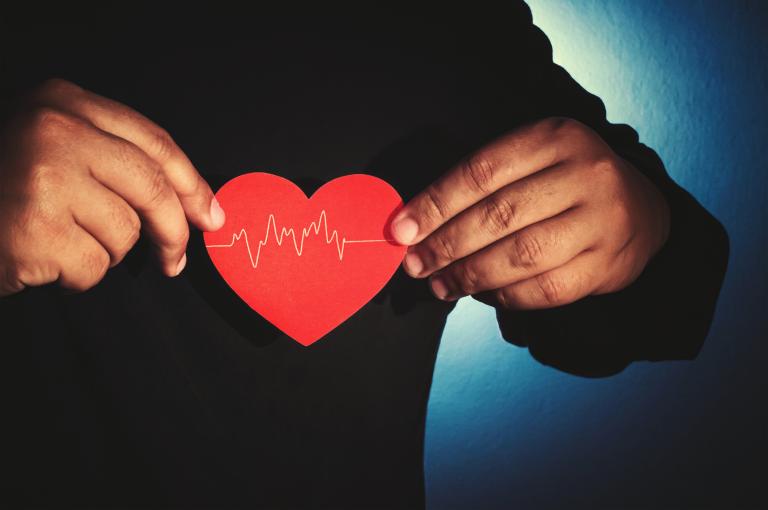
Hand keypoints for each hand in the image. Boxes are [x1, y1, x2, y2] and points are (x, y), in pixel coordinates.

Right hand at [0, 79, 224, 295]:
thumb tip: (198, 208)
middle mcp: (53, 130)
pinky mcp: (33, 228)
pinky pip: (95, 266)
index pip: (153, 141)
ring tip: (64, 241)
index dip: (192, 183)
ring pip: (125, 232)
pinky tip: (45, 260)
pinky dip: (78, 275)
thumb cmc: (8, 193)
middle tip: (176, 260)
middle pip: (152, 187)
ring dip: (106, 252)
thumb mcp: (57, 153)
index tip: (211, 216)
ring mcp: (42, 177)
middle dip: (174, 231)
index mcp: (63, 102)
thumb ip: (118, 164)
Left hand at [389, 117, 669, 308]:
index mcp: (555, 137)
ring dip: (469, 276)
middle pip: (499, 216)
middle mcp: (585, 174)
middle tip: (415, 264)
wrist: (639, 208)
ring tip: (440, 285)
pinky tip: (482, 294)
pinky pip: (544, 290)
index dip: (435, 204)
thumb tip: (415, 225)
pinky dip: (505, 296)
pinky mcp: (608, 265)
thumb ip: (478, 186)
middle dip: (446, 246)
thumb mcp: (530, 160)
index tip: (401, 230)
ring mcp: (602, 221)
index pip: (481, 172)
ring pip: (521, 256)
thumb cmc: (564, 182)